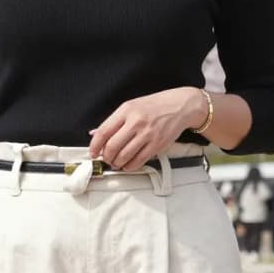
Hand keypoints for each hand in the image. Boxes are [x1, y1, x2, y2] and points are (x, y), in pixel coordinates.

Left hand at [88, 87, 206, 169]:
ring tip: (117, 162)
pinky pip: (138, 161)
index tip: (93, 152)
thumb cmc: (155, 106)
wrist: (180, 106)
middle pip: (112, 146)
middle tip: (107, 159)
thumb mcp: (131, 106)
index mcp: (126, 110)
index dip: (95, 146)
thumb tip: (95, 133)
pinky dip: (130, 166)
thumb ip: (114, 121)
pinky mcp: (156, 144)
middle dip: (106, 157)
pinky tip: (128, 165)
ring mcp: (147, 134)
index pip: (103, 131)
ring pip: (124, 156)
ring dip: (117, 163)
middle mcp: (136, 122)